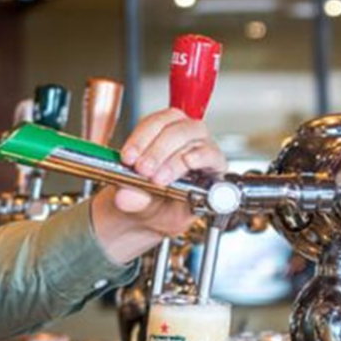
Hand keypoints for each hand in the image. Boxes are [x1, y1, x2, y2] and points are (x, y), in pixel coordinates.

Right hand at [91, 108, 226, 263]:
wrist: (146, 208)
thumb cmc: (165, 212)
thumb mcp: (160, 218)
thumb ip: (145, 205)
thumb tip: (128, 195)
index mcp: (212, 171)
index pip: (212, 155)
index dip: (198, 158)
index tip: (180, 166)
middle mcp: (199, 148)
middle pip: (190, 134)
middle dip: (164, 151)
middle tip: (145, 170)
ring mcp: (180, 135)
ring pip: (171, 122)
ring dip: (147, 141)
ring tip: (131, 162)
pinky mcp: (159, 128)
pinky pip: (151, 122)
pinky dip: (137, 137)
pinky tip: (128, 153)